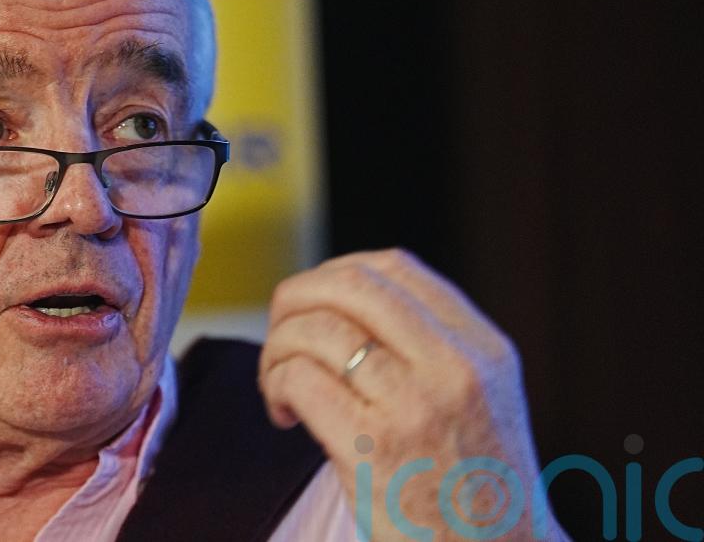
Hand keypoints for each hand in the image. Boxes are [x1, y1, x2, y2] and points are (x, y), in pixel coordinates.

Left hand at [259, 249, 565, 540]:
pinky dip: (275, 386)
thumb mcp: (481, 399)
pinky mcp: (372, 448)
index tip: (314, 303)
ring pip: (315, 329)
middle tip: (279, 329)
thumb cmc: (474, 490)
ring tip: (279, 384)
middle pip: (350, 285)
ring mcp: (414, 406)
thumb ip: (431, 345)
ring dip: (276, 349)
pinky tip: (284, 413)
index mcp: (482, 348)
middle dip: (296, 297)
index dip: (337, 273)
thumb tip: (339, 301)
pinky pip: (299, 379)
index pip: (396, 268)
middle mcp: (453, 368)